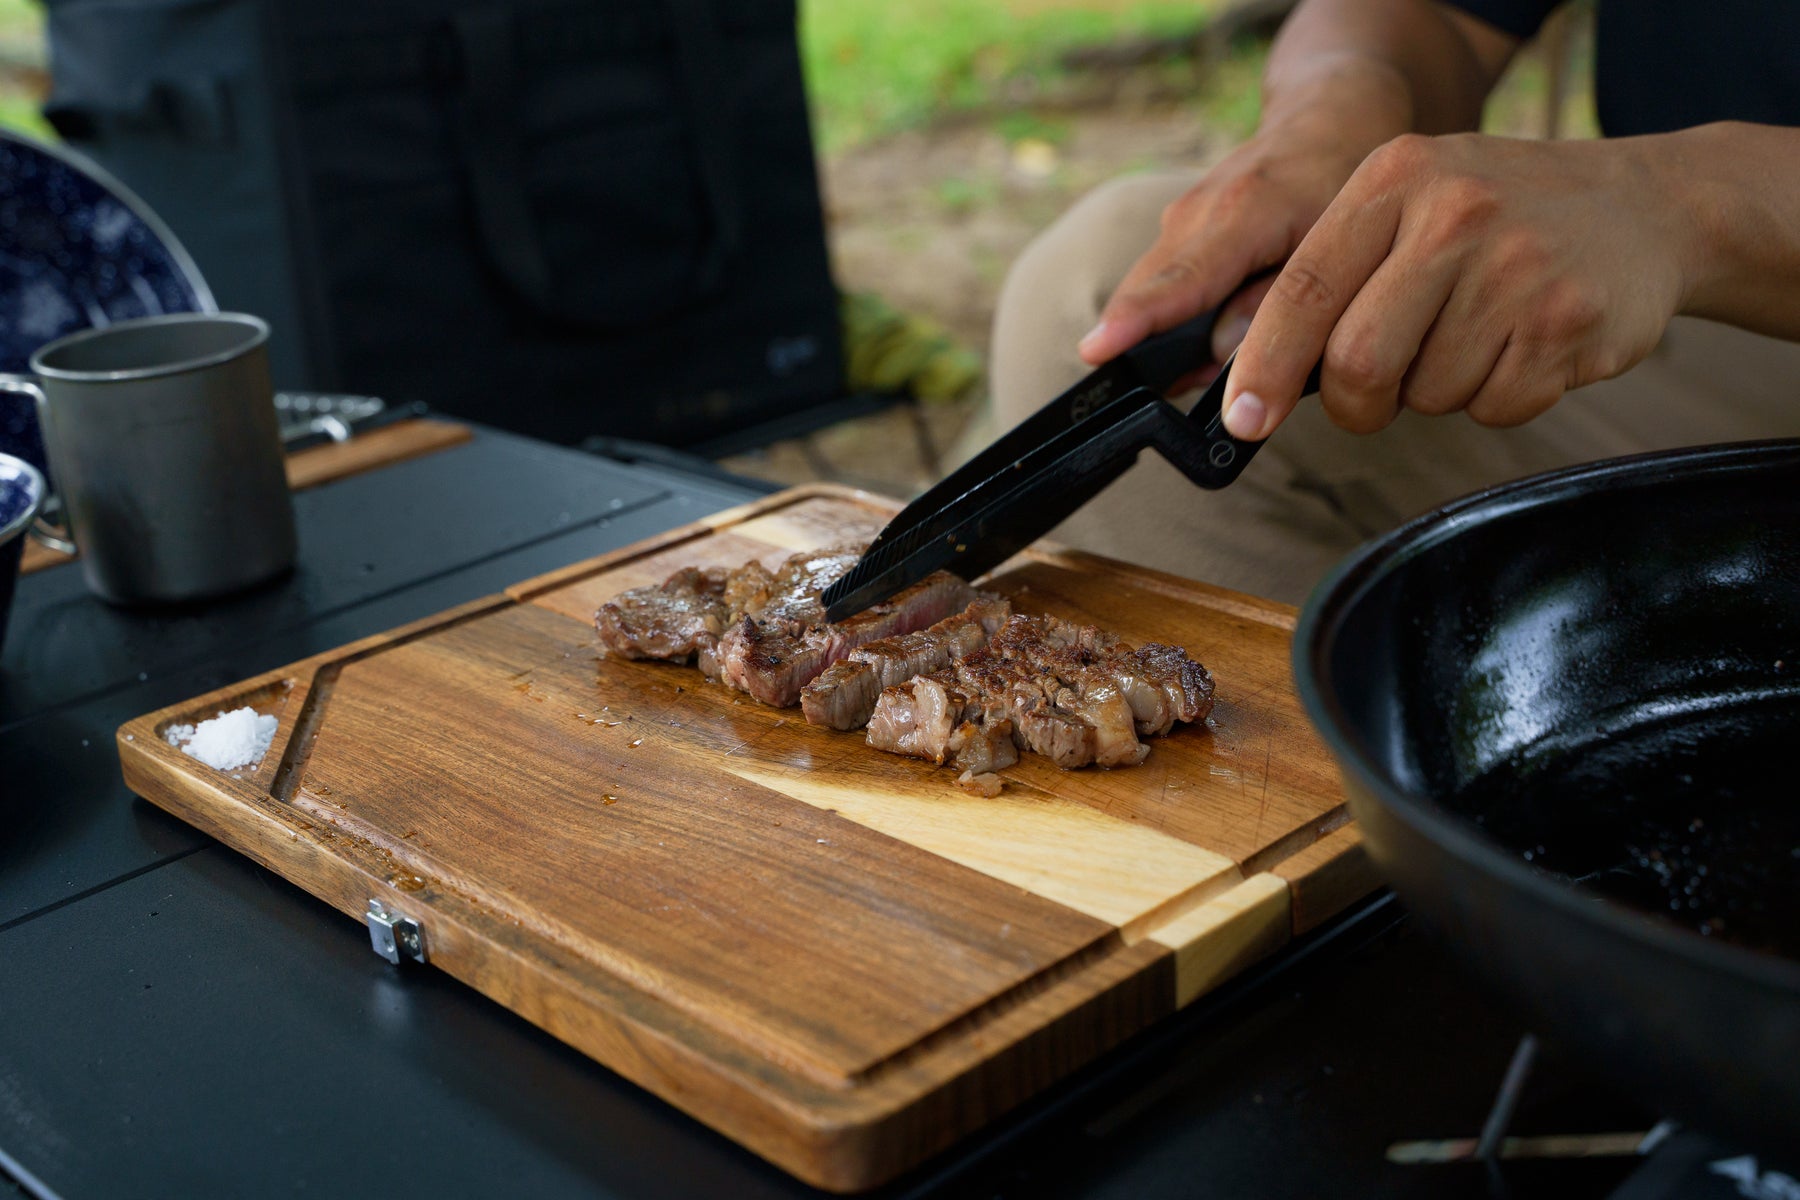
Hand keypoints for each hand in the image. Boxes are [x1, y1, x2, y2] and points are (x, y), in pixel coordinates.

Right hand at [1077, 84, 1409, 375]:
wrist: (1325, 119)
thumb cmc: (1340, 179)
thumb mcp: (1337, 240)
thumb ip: (1280, 301)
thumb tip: (1221, 353)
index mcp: (1242, 212)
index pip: (1179, 279)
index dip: (1137, 318)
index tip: (1096, 349)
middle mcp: (1195, 213)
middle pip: (1145, 292)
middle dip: (1136, 343)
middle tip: (1153, 391)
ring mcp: (1179, 220)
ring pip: (1150, 290)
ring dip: (1162, 335)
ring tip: (1197, 368)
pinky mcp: (1176, 230)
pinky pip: (1162, 283)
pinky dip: (1175, 316)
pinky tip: (1206, 338)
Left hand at [1221, 132, 1689, 438]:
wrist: (1642, 207)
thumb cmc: (1498, 220)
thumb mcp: (1411, 202)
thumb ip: (1335, 272)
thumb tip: (1257, 378)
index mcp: (1396, 178)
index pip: (1304, 289)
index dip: (1265, 365)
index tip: (1244, 418)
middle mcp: (1455, 213)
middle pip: (1359, 361)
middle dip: (1357, 402)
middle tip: (1376, 396)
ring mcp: (1518, 267)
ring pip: (1426, 395)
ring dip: (1437, 391)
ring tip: (1477, 334)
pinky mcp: (1568, 323)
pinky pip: (1492, 408)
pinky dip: (1495, 398)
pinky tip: (1522, 345)